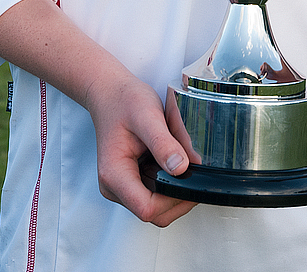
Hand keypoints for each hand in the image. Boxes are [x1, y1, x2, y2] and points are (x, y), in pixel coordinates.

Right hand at [0, 0, 198, 227]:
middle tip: (196, 172)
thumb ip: (163, 143)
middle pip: (154, 213)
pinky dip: (170, 184)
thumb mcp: (147, 115)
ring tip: (183, 161)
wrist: (110, 93)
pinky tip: (175, 162)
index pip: (147, 208)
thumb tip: (181, 168)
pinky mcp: (130, 181)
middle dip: (179, 198)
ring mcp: (122, 187)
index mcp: (114, 175)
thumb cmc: (124, 100)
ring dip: (176, 191)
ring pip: (157, 207)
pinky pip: (155, 193)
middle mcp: (115, 187)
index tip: (192, 179)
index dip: (174, 200)